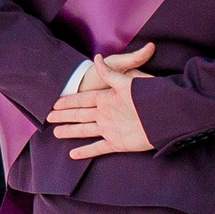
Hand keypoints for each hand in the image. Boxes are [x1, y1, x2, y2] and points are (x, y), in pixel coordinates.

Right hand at [46, 42, 156, 158]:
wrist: (165, 115)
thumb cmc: (148, 95)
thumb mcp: (126, 80)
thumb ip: (110, 72)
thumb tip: (96, 58)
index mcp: (107, 99)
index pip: (82, 100)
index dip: (69, 102)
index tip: (54, 103)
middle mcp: (106, 114)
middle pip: (80, 116)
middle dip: (65, 117)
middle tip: (49, 118)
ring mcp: (110, 129)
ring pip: (85, 131)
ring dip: (71, 132)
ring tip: (56, 133)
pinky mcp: (117, 143)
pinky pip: (98, 148)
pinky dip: (86, 151)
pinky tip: (74, 155)